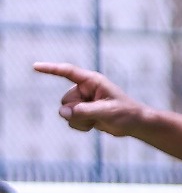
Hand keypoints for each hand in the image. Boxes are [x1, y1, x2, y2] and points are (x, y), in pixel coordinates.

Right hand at [34, 62, 149, 135]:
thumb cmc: (126, 113)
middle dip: (77, 111)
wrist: (135, 124)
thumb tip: (62, 112)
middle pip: (65, 101)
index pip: (68, 72)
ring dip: (79, 120)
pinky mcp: (82, 112)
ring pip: (65, 112)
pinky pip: (70, 120)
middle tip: (98, 114)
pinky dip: (80, 125)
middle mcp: (85, 89)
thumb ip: (84, 111)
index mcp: (92, 81)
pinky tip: (95, 124)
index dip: (51, 69)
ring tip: (98, 119)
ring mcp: (83, 101)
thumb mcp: (107, 111)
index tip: (35, 66)